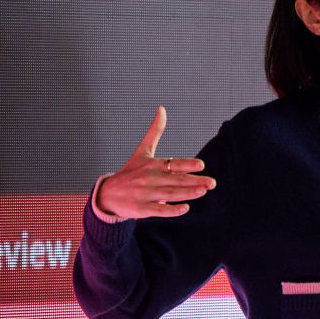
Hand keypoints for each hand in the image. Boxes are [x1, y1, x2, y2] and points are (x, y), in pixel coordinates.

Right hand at [96, 105, 215, 218]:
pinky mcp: (141, 208)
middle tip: (212, 183)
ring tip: (202, 192)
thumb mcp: (142, 151)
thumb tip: (162, 108)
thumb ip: (154, 131)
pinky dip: (171, 210)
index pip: (172, 163)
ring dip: (186, 193)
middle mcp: (149, 178)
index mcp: (152, 164)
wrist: (107, 193)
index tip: (201, 165)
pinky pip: (158, 210)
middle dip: (194, 181)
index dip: (187, 164)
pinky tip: (185, 208)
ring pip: (169, 194)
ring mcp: (145, 194)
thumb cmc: (129, 172)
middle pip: (175, 180)